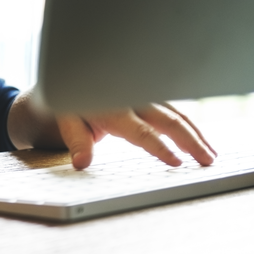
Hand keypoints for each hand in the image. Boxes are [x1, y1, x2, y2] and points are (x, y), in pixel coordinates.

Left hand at [7, 89, 216, 168]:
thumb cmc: (52, 107)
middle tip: (207, 159)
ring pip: (169, 111)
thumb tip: (82, 163)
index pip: (139, 129)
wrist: (45, 91)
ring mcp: (132, 94)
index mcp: (106, 103)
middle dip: (188, 138)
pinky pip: (164, 107)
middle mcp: (124, 95)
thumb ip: (74, 141)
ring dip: (191, 131)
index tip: (176, 161)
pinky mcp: (136, 96)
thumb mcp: (59, 122)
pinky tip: (195, 135)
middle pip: (164, 117)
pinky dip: (183, 121)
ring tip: (209, 152)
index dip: (158, 146)